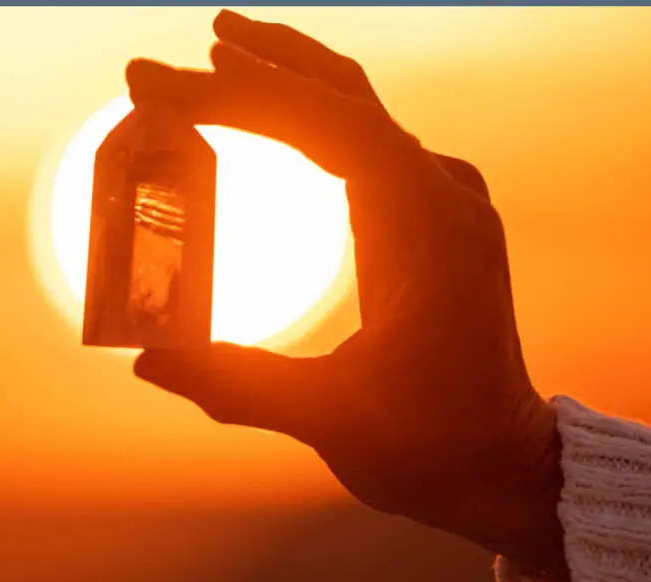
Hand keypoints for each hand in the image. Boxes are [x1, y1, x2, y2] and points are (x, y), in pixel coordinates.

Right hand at [127, 10, 565, 575]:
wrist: (504, 465)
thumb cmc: (434, 446)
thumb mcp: (331, 419)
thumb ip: (237, 384)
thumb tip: (147, 359)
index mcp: (425, 230)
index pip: (327, 125)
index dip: (242, 95)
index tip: (161, 84)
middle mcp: (446, 202)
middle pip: (349, 102)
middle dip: (266, 69)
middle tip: (192, 48)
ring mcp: (452, 210)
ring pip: (367, 119)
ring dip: (298, 87)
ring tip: (228, 61)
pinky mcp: (446, 228)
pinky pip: (381, 153)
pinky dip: (327, 129)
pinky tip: (291, 127)